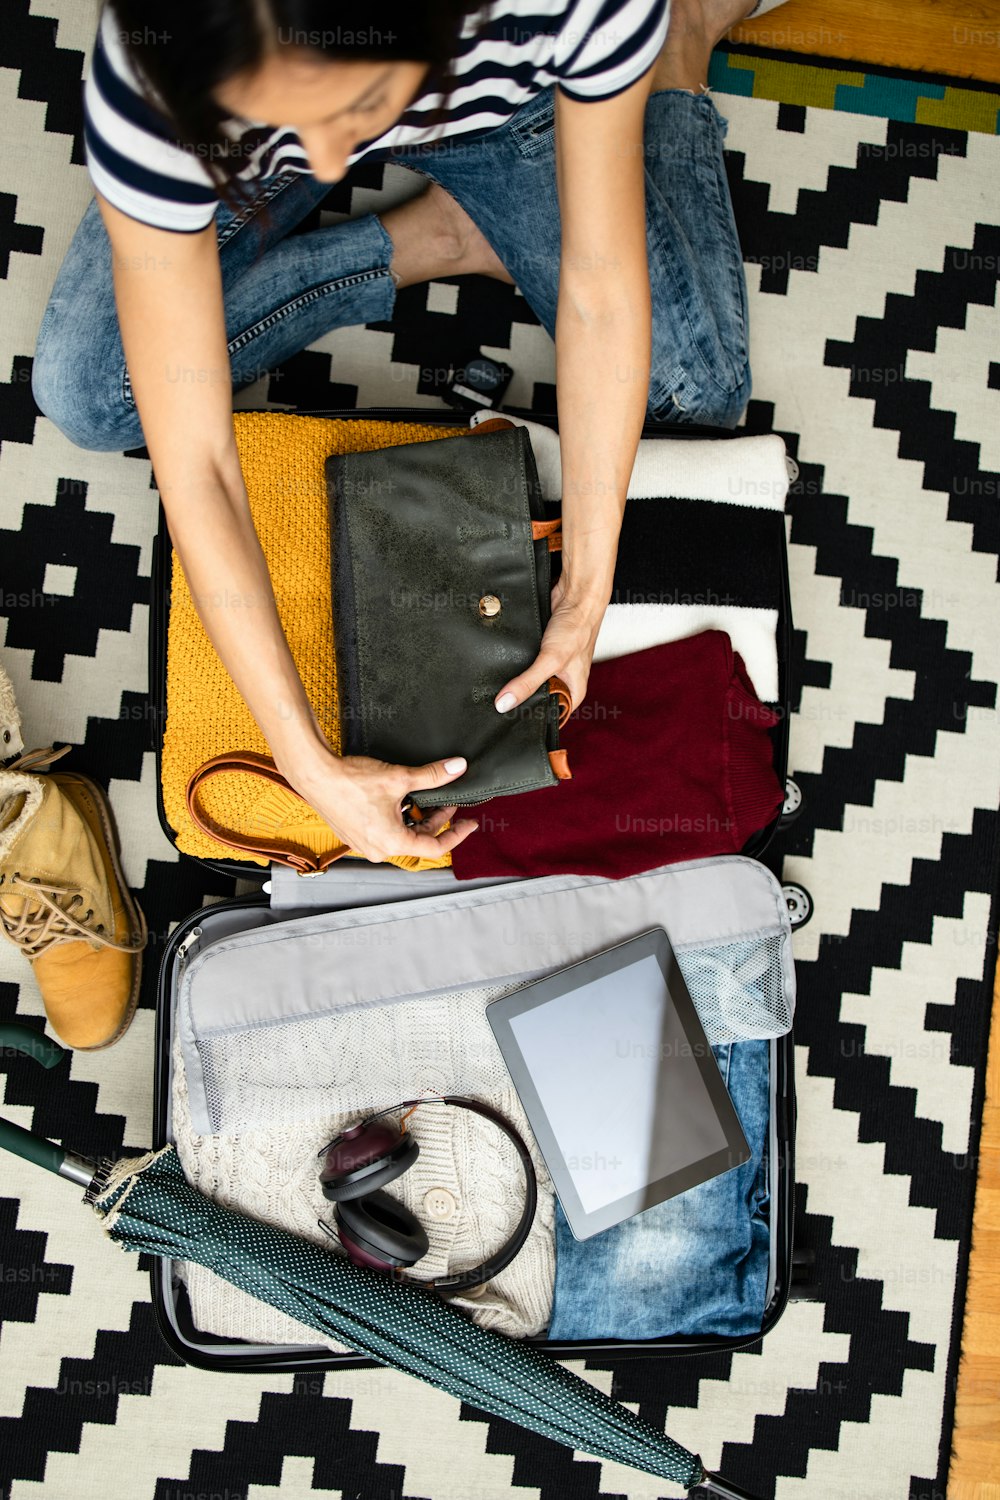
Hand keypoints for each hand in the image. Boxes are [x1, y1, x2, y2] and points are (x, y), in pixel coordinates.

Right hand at [278, 743, 478, 863]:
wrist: (316, 775)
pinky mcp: (355, 835)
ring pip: (402, 837)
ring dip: (416, 820)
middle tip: (448, 801)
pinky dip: (398, 820)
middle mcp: (379, 850)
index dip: (457, 834)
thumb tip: (458, 768)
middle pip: (419, 841)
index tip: (469, 823)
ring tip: (423, 797)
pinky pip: (385, 833)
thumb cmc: (351, 781)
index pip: (436, 847)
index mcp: (393, 843)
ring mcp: (365, 845)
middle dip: (436, 821)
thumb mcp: (400, 778)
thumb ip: (432, 776)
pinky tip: (400, 801)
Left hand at [494, 576, 605, 714]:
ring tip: (496, 687)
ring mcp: (552, 666)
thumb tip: (505, 703)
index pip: (551, 716)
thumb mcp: (551, 660)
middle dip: (520, 699)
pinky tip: (502, 666)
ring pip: (529, 681)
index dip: (531, 719)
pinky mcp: (540, 652)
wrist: (575, 596)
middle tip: (497, 704)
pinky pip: (524, 664)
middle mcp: (564, 681)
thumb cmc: (576, 628)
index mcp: (573, 692)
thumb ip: (528, 682)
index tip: (508, 722)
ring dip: (516, 681)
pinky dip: (515, 664)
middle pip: (537, 699)